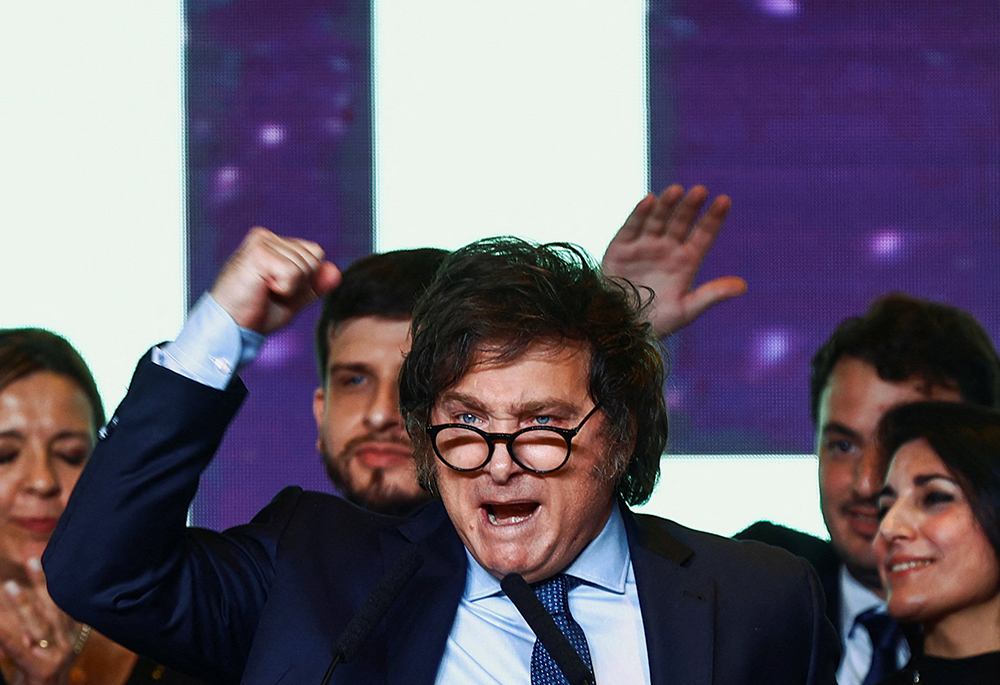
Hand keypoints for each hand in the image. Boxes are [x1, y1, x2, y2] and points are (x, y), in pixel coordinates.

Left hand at [0, 559, 78, 684]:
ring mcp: (57, 657)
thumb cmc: (43, 677)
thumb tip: (33, 604)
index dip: (50, 582)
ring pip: (38, 626)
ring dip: (24, 604)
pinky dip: (8, 636)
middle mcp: (68, 644)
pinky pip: (20, 649)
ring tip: (10, 586)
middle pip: (53, 609)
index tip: (38, 560)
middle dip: (41, 585)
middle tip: (30, 562)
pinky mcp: (43, 669)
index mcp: (72, 636)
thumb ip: (48, 630)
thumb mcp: (51, 650)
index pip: (62, 604)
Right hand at [210, 227, 341, 333]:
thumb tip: (336, 271)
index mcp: (273, 243)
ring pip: (305, 266)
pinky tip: (261, 289)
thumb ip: (314, 285)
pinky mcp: (258, 252)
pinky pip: (294, 273)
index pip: (315, 253)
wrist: (230, 328)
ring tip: (263, 291)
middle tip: (269, 293)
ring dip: (289, 288)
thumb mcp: (292, 299)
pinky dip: (284, 289)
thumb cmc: (254, 314)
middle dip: (299, 285)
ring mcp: (261, 241)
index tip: (278, 291)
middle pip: (313, 258)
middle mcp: (267, 237)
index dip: (305, 280)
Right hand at [602, 185, 746, 336]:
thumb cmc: (655, 323)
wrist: (619, 328)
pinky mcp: (621, 247)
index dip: (713, 218)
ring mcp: (644, 246)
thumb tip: (744, 286)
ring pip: (658, 219)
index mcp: (686, 262)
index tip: (724, 201)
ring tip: (677, 191)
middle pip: (681, 222)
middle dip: (690, 207)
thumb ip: (712, 295)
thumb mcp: (686, 310)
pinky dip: (639, 214)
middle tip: (700, 191)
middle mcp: (667, 249)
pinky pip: (632, 227)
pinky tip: (649, 200)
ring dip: (666, 204)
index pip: (704, 234)